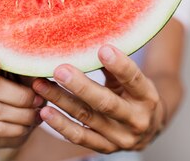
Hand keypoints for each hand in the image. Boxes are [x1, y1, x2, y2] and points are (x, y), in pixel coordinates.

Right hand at [0, 47, 44, 148]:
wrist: (20, 109)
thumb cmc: (23, 79)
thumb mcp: (25, 67)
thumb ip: (24, 62)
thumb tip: (35, 60)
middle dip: (20, 95)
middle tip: (38, 98)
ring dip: (22, 114)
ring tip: (37, 112)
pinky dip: (16, 127)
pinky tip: (28, 124)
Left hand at [31, 45, 165, 152]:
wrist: (148, 130)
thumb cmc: (136, 96)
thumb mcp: (133, 80)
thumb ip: (115, 66)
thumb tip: (91, 41)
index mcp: (147, 97)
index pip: (134, 79)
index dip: (119, 65)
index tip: (102, 49)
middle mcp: (136, 120)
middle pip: (106, 103)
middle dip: (81, 86)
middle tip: (60, 70)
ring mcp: (120, 137)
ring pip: (87, 117)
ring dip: (62, 101)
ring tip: (42, 86)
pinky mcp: (105, 148)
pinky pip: (80, 137)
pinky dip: (61, 125)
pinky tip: (45, 112)